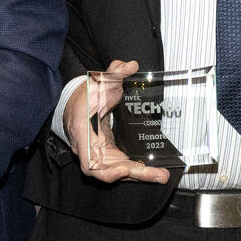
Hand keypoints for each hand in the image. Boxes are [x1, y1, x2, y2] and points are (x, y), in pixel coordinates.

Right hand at [64, 60, 169, 184]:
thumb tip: (130, 65)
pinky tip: (154, 170)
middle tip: (158, 175)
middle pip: (110, 171)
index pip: (89, 162)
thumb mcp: (99, 81)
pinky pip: (123, 166)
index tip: (124, 168)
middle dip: (135, 175)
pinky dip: (138, 170)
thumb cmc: (86, 96)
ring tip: (162, 175)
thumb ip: (114, 72)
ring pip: (119, 171)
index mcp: (83, 133)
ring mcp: (99, 154)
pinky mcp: (109, 154)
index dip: (106, 170)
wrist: (78, 104)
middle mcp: (90, 149)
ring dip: (141, 175)